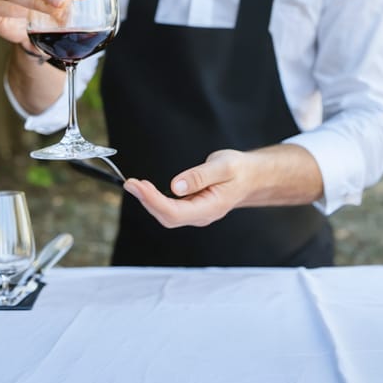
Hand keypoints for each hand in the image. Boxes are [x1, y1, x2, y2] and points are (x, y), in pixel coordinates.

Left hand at [122, 145, 323, 227]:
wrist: (251, 177)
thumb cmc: (240, 170)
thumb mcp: (223, 166)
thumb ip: (200, 176)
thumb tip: (176, 186)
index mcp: (210, 207)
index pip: (175, 212)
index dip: (154, 201)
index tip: (139, 186)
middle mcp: (201, 215)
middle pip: (167, 217)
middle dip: (146, 201)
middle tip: (131, 184)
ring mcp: (196, 214)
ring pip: (167, 215)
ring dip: (148, 201)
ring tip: (135, 185)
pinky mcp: (191, 208)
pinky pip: (170, 209)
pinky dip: (155, 199)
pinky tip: (146, 189)